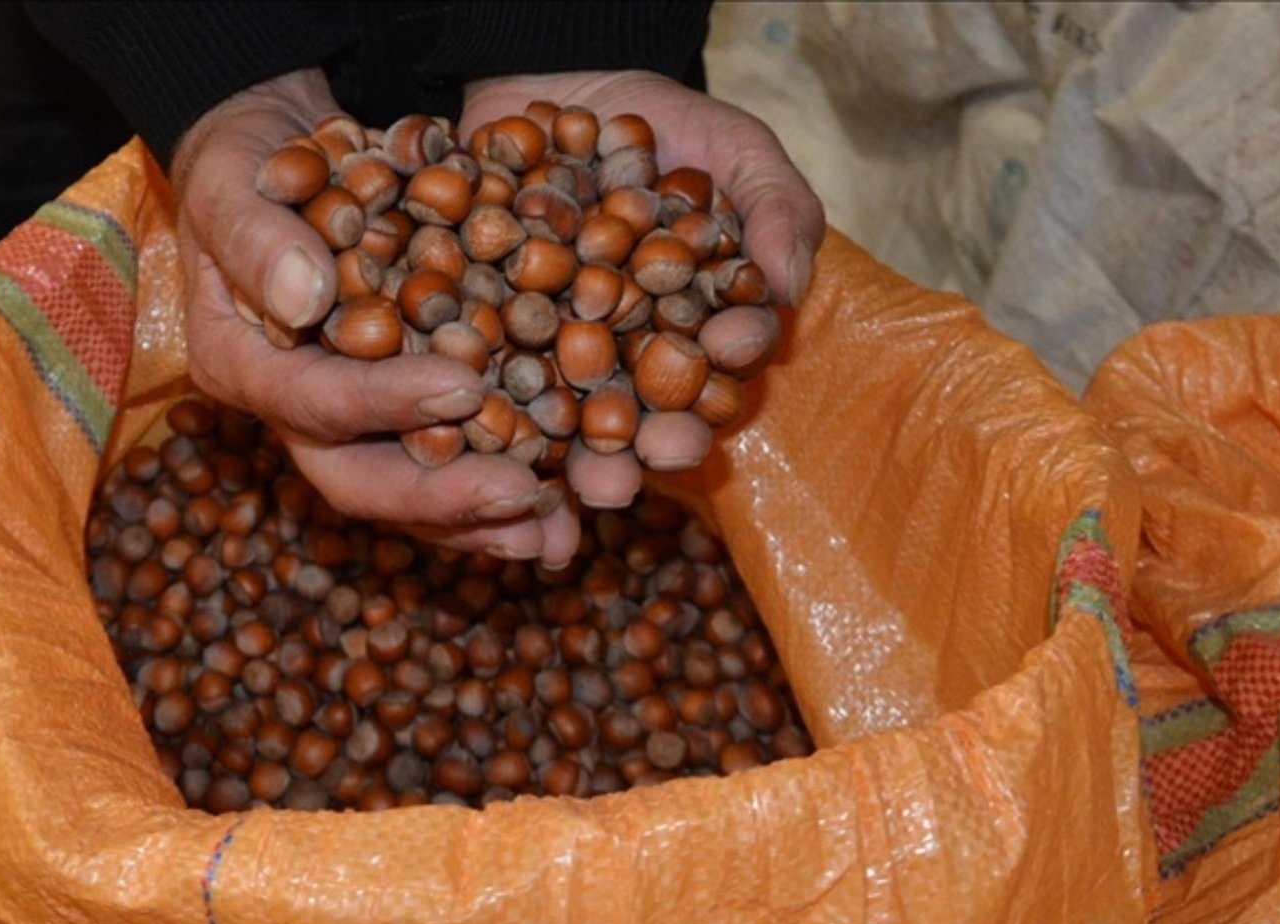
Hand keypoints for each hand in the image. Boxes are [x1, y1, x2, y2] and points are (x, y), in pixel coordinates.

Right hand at [171, 70, 578, 565]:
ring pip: (407, 492)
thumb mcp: (232, 176)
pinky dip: (499, 488)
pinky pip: (445, 464)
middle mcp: (290, 410)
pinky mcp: (395, 413)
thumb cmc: (246, 159)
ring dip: (479, 520)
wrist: (276, 157)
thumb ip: (257, 238)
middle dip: (442, 495)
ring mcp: (344, 422)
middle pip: (359, 478)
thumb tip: (306, 300)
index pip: (311, 400)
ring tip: (553, 535)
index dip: (384, 402)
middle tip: (523, 493)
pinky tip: (562, 506)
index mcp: (240, 362)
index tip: (462, 384)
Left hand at [461, 71, 825, 508]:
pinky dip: (492, 415)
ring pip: (574, 421)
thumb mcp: (737, 148)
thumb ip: (777, 208)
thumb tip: (789, 286)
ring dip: (584, 460)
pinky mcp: (492, 341)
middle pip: (652, 414)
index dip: (729, 367)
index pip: (724, 362)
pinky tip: (496, 437)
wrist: (559, 82)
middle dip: (660, 441)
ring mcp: (561, 355)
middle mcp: (634, 357)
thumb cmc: (667, 125)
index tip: (729, 361)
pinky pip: (490, 381)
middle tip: (659, 454)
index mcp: (702, 328)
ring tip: (591, 485)